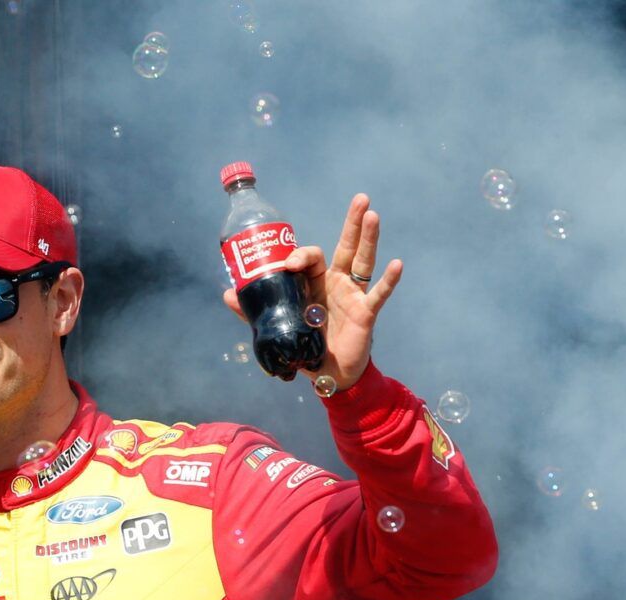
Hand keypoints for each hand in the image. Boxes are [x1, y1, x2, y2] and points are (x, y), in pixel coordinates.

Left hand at [223, 192, 401, 389]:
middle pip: (346, 246)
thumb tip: (228, 294)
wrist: (328, 374)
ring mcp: (353, 295)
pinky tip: (397, 263)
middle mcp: (337, 283)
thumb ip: (254, 310)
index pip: (312, 256)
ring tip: (373, 214)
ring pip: (363, 261)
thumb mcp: (277, 325)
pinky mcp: (366, 313)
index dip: (300, 255)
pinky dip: (389, 280)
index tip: (288, 265)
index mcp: (315, 282)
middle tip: (360, 198)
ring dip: (369, 238)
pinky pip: (379, 294)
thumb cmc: (307, 346)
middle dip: (352, 223)